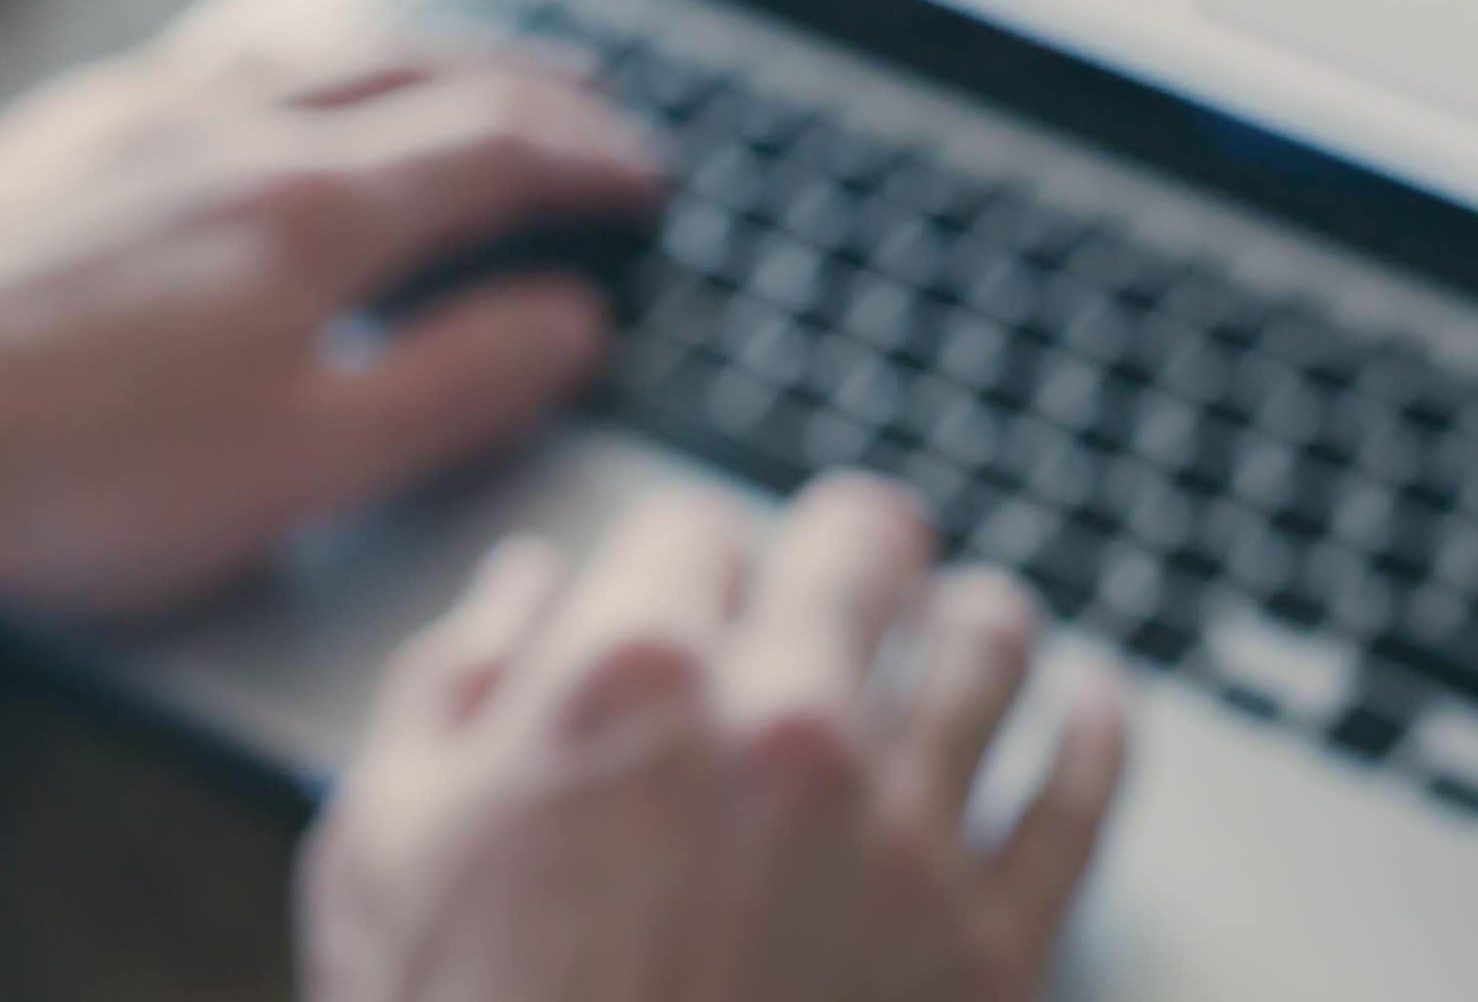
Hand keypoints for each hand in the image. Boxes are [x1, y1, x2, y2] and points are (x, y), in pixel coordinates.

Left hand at [0, 46, 663, 626]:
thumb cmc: (68, 471)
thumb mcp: (302, 466)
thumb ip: (455, 384)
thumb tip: (568, 321)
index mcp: (313, 200)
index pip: (498, 147)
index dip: (590, 157)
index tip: (644, 173)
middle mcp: (236, 118)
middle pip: (421, 70)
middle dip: (525, 82)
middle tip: (588, 101)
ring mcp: (141, 106)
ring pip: (320, 46)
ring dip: (419, 54)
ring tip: (462, 74)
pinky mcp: (64, 122)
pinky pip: (225, 52)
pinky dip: (305, 56)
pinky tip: (286, 82)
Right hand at [300, 478, 1128, 1001]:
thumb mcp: (382, 842)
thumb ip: (450, 680)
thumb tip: (522, 588)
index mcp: (628, 674)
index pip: (698, 522)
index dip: (689, 556)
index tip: (697, 595)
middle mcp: (783, 723)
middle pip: (866, 541)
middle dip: (852, 546)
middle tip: (858, 565)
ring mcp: (902, 836)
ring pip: (989, 643)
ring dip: (973, 619)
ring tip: (973, 621)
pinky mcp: (991, 954)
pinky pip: (1082, 800)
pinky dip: (1095, 730)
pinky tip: (1089, 702)